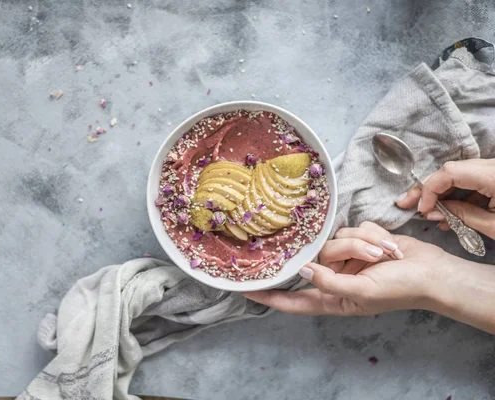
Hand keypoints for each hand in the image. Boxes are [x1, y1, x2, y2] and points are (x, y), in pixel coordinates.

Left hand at [244, 222, 449, 315]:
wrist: (433, 271)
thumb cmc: (401, 289)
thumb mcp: (363, 293)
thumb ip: (329, 283)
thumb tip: (303, 270)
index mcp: (331, 298)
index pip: (291, 300)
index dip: (268, 295)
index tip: (244, 288)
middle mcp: (333, 277)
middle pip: (316, 258)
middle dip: (344, 252)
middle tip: (372, 257)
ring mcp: (344, 258)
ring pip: (334, 239)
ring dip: (361, 243)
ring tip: (385, 253)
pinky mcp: (357, 241)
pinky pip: (351, 228)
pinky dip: (371, 235)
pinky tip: (388, 244)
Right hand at [396, 158, 494, 239]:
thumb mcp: (493, 225)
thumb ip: (462, 215)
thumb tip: (434, 213)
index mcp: (493, 176)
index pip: (449, 173)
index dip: (429, 189)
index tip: (422, 209)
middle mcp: (492, 167)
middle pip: (450, 171)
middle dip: (427, 189)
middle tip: (406, 203)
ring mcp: (493, 170)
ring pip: (458, 175)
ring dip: (440, 194)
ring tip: (428, 213)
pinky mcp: (494, 177)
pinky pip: (471, 181)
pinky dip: (457, 196)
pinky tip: (449, 213)